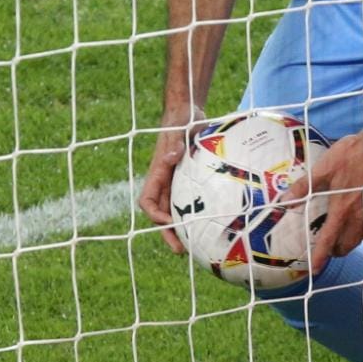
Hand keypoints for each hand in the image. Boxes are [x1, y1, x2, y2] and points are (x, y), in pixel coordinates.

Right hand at [140, 112, 201, 252]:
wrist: (188, 111)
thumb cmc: (181, 118)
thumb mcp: (179, 128)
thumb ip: (175, 142)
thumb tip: (172, 156)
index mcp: (158, 172)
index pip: (148, 201)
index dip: (155, 215)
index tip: (168, 223)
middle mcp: (165, 181)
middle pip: (162, 213)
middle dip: (168, 232)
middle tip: (180, 250)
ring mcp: (178, 182)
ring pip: (177, 211)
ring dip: (183, 228)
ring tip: (197, 245)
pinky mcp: (191, 180)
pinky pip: (193, 200)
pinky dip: (199, 214)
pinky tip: (214, 224)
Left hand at [287, 126, 362, 271]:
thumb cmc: (353, 154)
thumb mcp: (323, 168)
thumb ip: (304, 187)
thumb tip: (285, 201)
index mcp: (342, 208)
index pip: (329, 240)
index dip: (321, 256)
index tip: (315, 269)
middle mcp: (359, 215)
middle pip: (349, 245)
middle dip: (338, 250)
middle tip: (331, 247)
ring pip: (362, 234)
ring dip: (351, 238)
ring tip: (344, 230)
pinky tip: (361, 209)